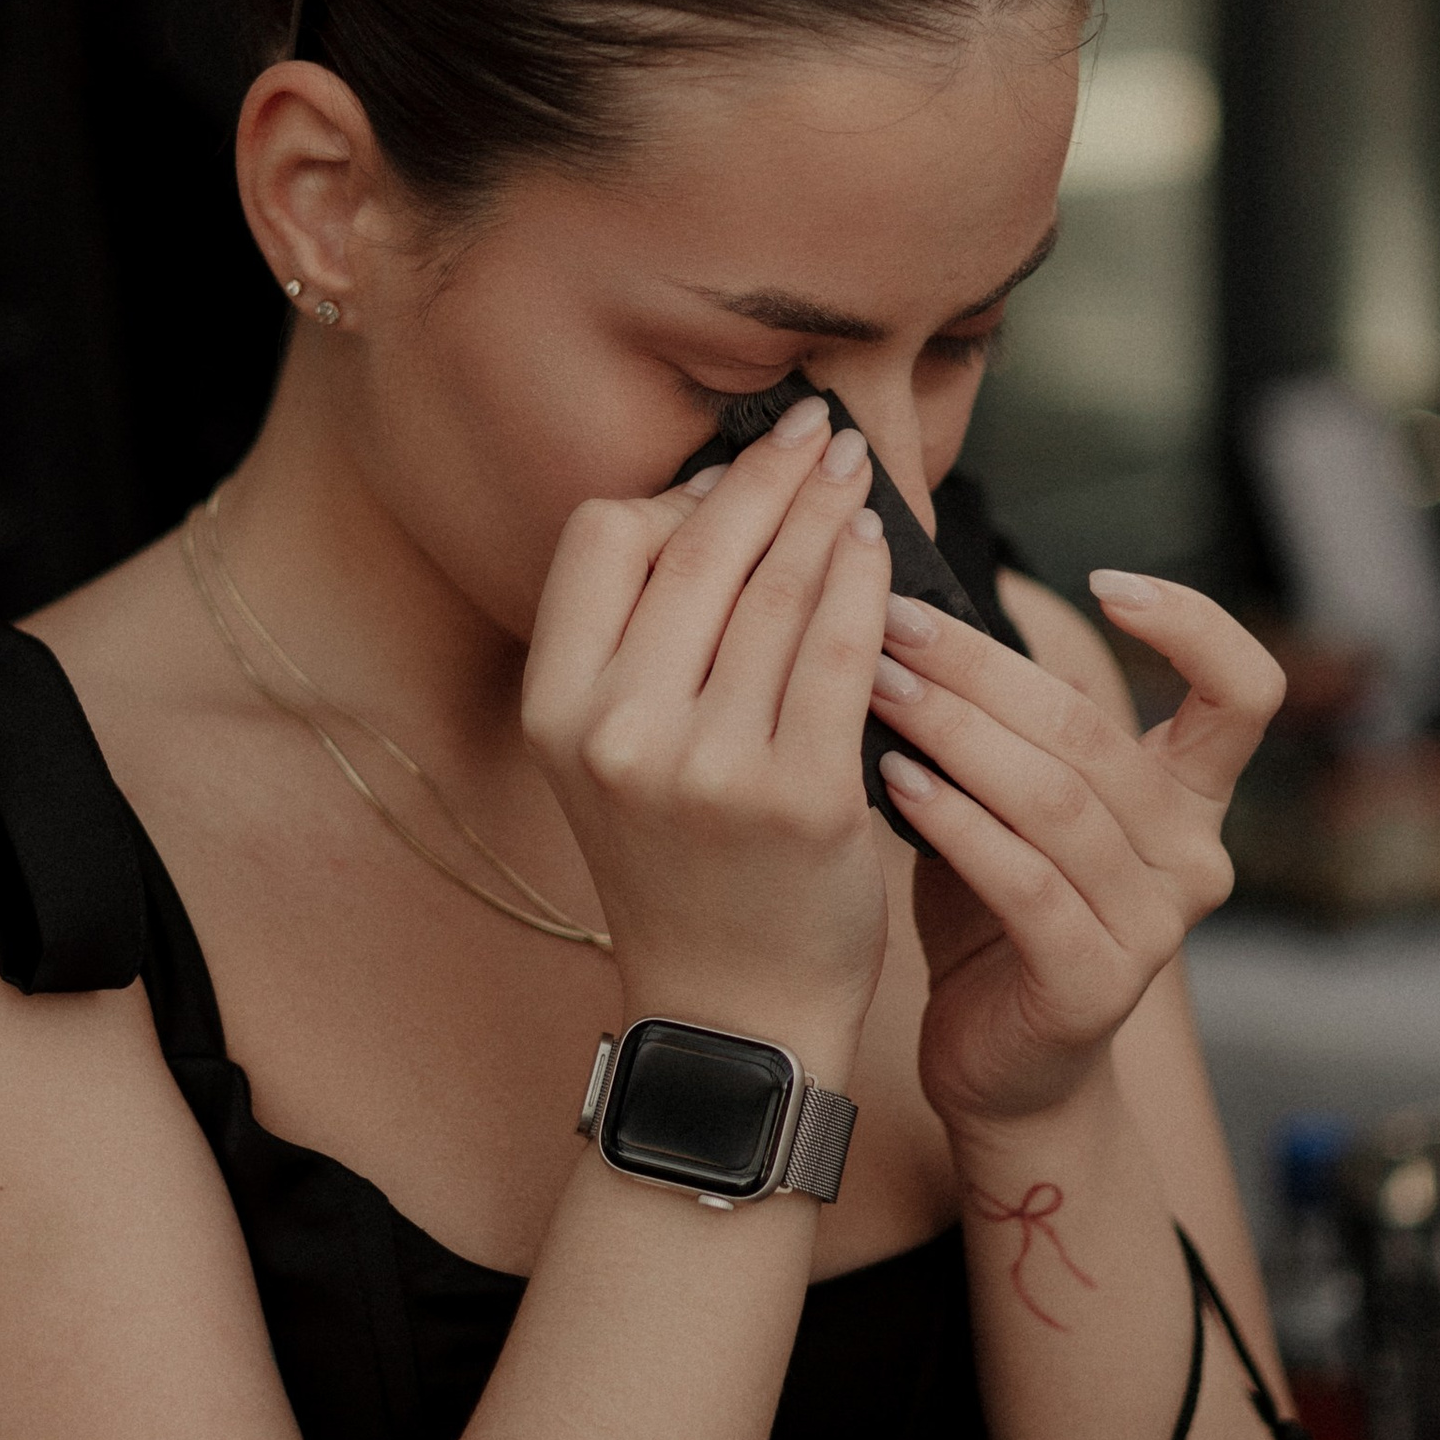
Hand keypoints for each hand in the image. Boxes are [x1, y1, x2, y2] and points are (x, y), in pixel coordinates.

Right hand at [522, 399, 893, 1059]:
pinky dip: (868, 586)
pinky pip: (843, 653)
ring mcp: (707, 767)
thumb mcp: (613, 755)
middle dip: (771, 473)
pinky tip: (883, 555)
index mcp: (556, 708)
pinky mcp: (799, 796)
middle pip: (698, 548)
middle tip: (823, 428)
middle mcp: (616, 732)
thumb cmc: (687, 868)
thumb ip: (643, 641)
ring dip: (827, 514)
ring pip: (778, 590)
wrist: (733, 1012)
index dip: (678, 491)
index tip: (741, 470)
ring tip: (857, 474)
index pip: (602, 538)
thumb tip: (723, 499)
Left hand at [868, 570, 1283, 1133]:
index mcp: (1188, 798)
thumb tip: (923, 608)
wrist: (998, 1065)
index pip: (1242, 691)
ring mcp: (1154, 926)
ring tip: (877, 688)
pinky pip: (1024, 882)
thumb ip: (1003, 722)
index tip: (1106, 580)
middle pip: (1093, 732)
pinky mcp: (1097, 984)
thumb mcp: (1010, 800)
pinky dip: (956, 824)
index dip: (1193, 626)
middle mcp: (1192, 856)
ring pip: (1056, 801)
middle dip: (982, 667)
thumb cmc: (994, 914)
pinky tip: (895, 783)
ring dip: (955, 733)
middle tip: (894, 621)